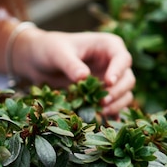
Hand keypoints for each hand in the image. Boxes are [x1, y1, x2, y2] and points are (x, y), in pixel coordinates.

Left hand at [14, 29, 134, 114]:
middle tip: (102, 102)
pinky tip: (103, 121)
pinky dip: (111, 113)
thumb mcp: (58, 53)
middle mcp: (112, 63)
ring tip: (100, 112)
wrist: (38, 60)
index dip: (118, 71)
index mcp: (108, 45)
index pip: (122, 58)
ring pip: (124, 94)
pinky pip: (113, 105)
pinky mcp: (101, 94)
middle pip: (127, 79)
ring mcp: (108, 79)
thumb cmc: (50, 49)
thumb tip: (84, 77)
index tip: (108, 83)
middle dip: (118, 92)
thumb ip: (71, 64)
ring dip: (116, 104)